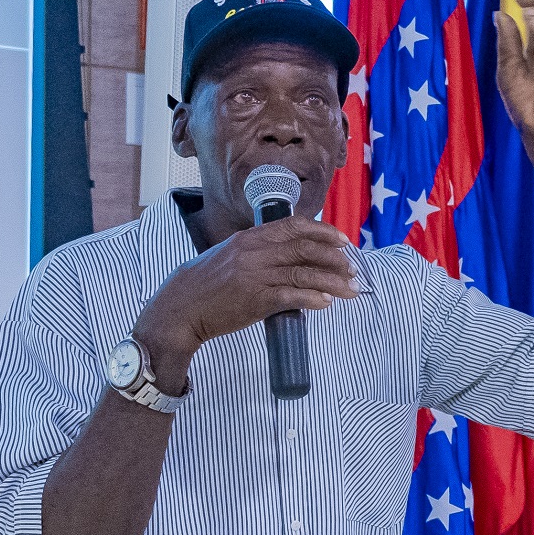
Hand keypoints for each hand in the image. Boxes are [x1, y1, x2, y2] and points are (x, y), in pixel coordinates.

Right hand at [133, 216, 357, 385]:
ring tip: (350, 289)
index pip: (295, 226)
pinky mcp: (255, 300)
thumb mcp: (231, 255)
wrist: (181, 308)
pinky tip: (327, 302)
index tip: (342, 241)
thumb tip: (294, 254)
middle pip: (306, 249)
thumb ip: (260, 250)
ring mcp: (255, 276)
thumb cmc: (208, 283)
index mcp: (250, 237)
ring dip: (333, 281)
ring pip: (305, 273)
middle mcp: (254, 252)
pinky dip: (313, 298)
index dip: (323, 231)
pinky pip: (292, 296)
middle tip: (352, 269)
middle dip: (335, 259)